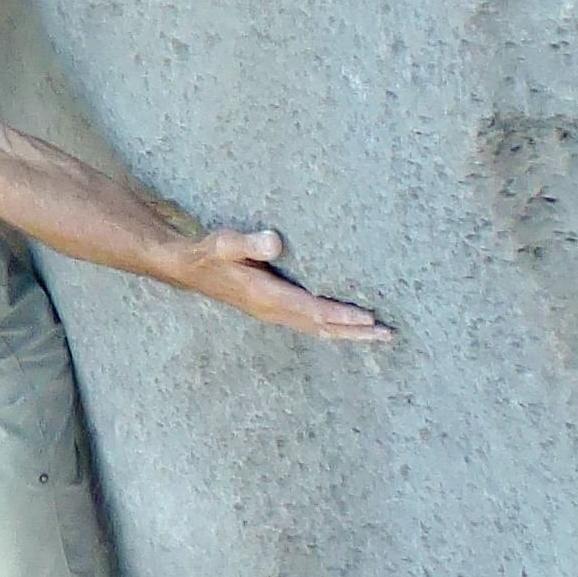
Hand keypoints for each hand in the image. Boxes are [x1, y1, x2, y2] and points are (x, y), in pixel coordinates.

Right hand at [184, 227, 392, 340]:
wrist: (189, 268)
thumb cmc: (209, 253)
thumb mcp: (224, 242)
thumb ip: (249, 242)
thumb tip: (275, 241)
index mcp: (267, 297)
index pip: (313, 310)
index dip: (342, 315)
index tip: (370, 317)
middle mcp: (274, 311)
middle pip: (323, 328)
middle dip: (355, 331)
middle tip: (388, 333)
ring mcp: (274, 314)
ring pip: (318, 330)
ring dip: (348, 333)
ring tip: (377, 335)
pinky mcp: (274, 310)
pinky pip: (310, 325)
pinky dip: (333, 328)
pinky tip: (346, 327)